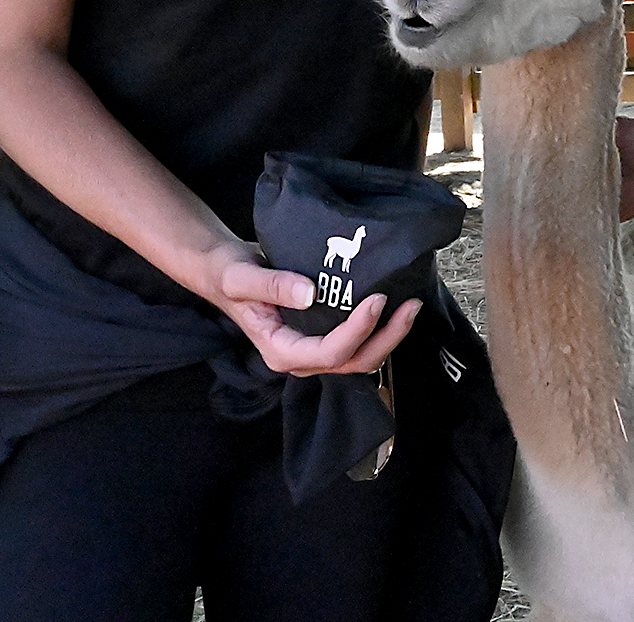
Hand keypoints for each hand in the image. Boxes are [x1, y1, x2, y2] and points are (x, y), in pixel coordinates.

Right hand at [197, 242, 420, 376]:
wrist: (223, 270)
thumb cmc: (228, 274)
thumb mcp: (241, 278)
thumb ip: (272, 286)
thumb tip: (310, 293)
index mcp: (281, 351)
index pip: (328, 353)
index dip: (357, 331)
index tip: (377, 299)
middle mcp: (300, 357)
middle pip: (353, 362)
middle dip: (386, 338)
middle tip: (411, 306)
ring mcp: (313, 348)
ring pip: (359, 355)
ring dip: (388, 335)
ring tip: (411, 304)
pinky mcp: (322, 333)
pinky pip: (356, 340)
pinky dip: (378, 327)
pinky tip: (394, 303)